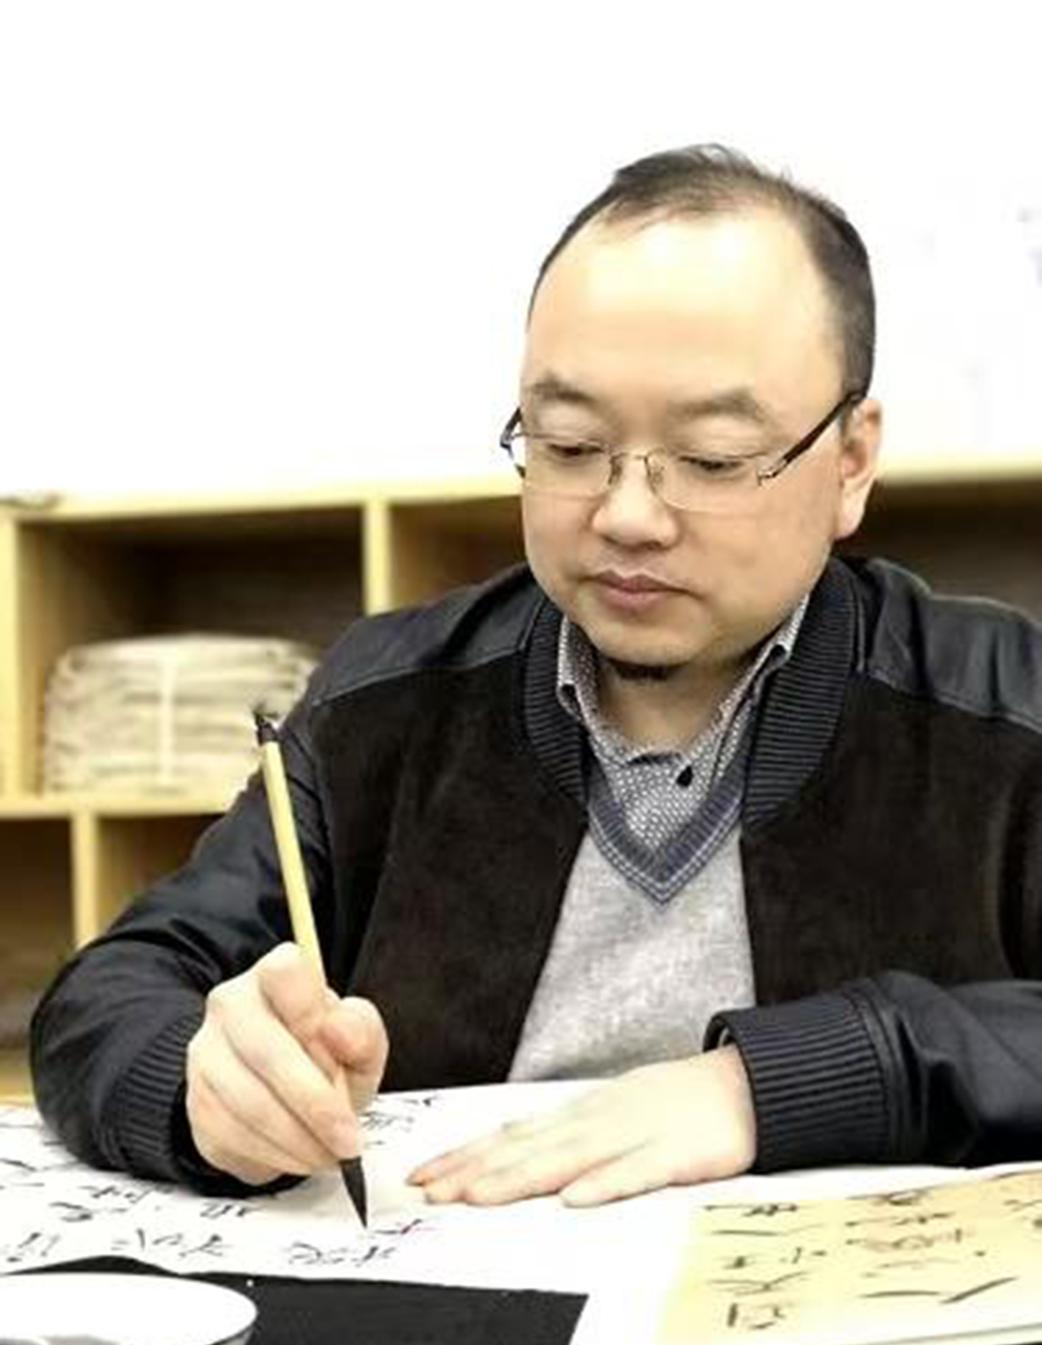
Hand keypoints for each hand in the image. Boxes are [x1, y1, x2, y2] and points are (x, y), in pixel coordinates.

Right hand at [185, 942, 388, 1184]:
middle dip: (316, 1106)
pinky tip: (300, 1156)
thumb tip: (339, 1029)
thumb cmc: (324, 1056)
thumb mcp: (360, 1040)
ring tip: (330, 1154)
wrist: (280, 1089)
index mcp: (274, 975)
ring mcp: (205, 1054)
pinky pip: (232, 1136)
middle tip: (348, 1140)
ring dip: (298, 1140)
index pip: (285, 972)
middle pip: (268, 1052)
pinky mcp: (196, 1102)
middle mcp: (230, 1005)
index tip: (343, 1057)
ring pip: (249, 1104)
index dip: (313, 1015)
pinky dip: (274, 1156)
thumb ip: (361, 1029)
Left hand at [409, 1047, 754, 1206]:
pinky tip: (576, 1199)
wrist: (744, 1085)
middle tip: (431, 1192)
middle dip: (475, 1171)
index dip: (465, 1154)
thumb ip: (568, 1137)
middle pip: (528, 1148)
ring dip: (520, 1178)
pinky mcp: (676, 1154)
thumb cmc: (676, 1106)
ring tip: (478, 1195)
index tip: (425, 1174)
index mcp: (582, 1115)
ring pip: (568, 1158)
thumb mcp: (613, 1115)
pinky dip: (605, 1185)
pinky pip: (637, 1172)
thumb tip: (514, 1154)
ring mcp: (635, 1134)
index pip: (512, 1135)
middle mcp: (598, 1121)